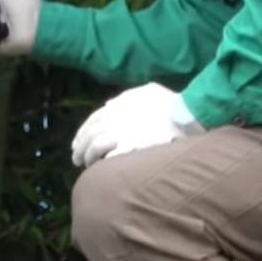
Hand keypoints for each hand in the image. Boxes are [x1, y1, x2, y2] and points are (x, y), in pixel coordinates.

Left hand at [70, 82, 203, 167]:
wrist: (185, 114)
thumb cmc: (169, 102)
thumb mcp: (147, 91)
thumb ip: (126, 98)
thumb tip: (109, 105)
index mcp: (117, 106)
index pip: (91, 121)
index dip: (81, 134)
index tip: (76, 145)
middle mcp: (115, 118)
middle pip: (89, 135)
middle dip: (80, 149)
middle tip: (76, 160)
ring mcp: (122, 133)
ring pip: (95, 147)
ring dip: (89, 158)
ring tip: (88, 166)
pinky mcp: (132, 147)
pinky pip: (111, 158)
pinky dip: (105, 164)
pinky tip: (104, 170)